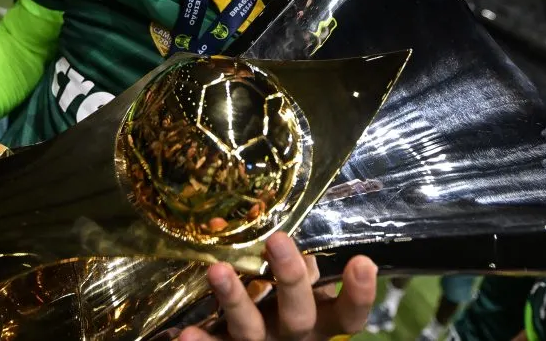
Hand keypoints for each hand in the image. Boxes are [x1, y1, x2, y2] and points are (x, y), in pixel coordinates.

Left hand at [181, 232, 376, 340]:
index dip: (358, 293)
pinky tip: (184, 333)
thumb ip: (299, 259)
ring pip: (251, 330)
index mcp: (320, 320)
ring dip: (234, 299)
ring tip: (217, 270)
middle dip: (289, 277)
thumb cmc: (284, 302)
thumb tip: (276, 217)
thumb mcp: (301, 286)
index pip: (348, 314)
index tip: (362, 262)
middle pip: (298, 314)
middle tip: (278, 239)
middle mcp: (294, 336)